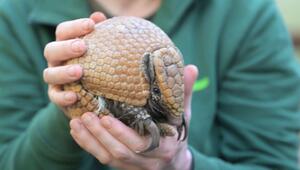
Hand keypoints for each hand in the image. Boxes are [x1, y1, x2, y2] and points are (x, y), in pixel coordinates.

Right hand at [43, 12, 105, 108]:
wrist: (92, 92)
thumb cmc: (96, 64)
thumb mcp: (98, 49)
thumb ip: (99, 34)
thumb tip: (98, 16)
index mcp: (64, 45)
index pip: (63, 32)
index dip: (75, 27)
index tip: (91, 25)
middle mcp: (56, 61)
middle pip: (51, 50)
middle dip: (66, 48)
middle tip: (82, 47)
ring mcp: (55, 79)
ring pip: (50, 74)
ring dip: (63, 72)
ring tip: (79, 71)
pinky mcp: (57, 97)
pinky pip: (55, 97)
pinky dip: (62, 97)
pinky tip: (74, 96)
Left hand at [70, 65, 198, 169]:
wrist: (174, 161)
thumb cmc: (177, 134)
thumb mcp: (183, 114)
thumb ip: (185, 92)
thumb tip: (192, 68)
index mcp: (164, 147)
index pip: (140, 143)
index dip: (121, 132)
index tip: (106, 116)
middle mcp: (148, 160)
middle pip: (119, 151)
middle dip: (101, 135)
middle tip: (85, 115)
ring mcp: (133, 166)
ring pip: (108, 157)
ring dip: (91, 140)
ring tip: (76, 122)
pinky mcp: (122, 166)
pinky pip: (102, 158)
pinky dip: (88, 146)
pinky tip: (76, 131)